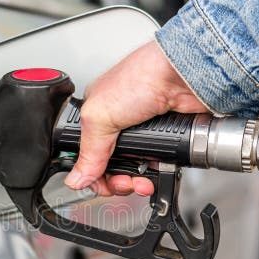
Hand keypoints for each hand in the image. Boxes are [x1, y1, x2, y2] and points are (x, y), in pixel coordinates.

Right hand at [64, 41, 207, 195]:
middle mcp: (119, 124)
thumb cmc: (143, 77)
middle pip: (111, 167)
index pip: (87, 155)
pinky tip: (157, 171)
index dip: (94, 174)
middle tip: (126, 182)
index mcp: (98, 115)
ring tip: (143, 180)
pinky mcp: (166, 138)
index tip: (101, 183)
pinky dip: (157, 172)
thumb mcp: (101, 116)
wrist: (182, 75)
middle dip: (118, 180)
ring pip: (135, 169)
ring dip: (138, 181)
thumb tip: (76, 178)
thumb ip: (88, 151)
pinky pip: (158, 165)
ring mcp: (143, 132)